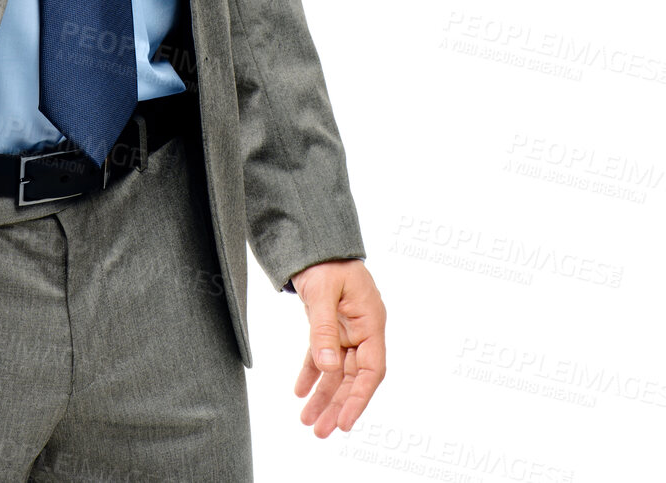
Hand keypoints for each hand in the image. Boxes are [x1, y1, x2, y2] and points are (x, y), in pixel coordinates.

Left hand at [291, 258, 385, 437]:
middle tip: (320, 432)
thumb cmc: (325, 260)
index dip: (359, 398)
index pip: (372, 369)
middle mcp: (362, 330)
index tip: (344, 422)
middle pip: (353, 377)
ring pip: (337, 371)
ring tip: (308, 421)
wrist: (313, 240)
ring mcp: (346, 329)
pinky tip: (300, 392)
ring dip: (323, 396)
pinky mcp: (329, 326)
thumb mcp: (323, 292)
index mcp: (371, 321)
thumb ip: (323, 329)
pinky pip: (322, 357)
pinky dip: (311, 374)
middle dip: (337, 405)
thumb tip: (328, 367)